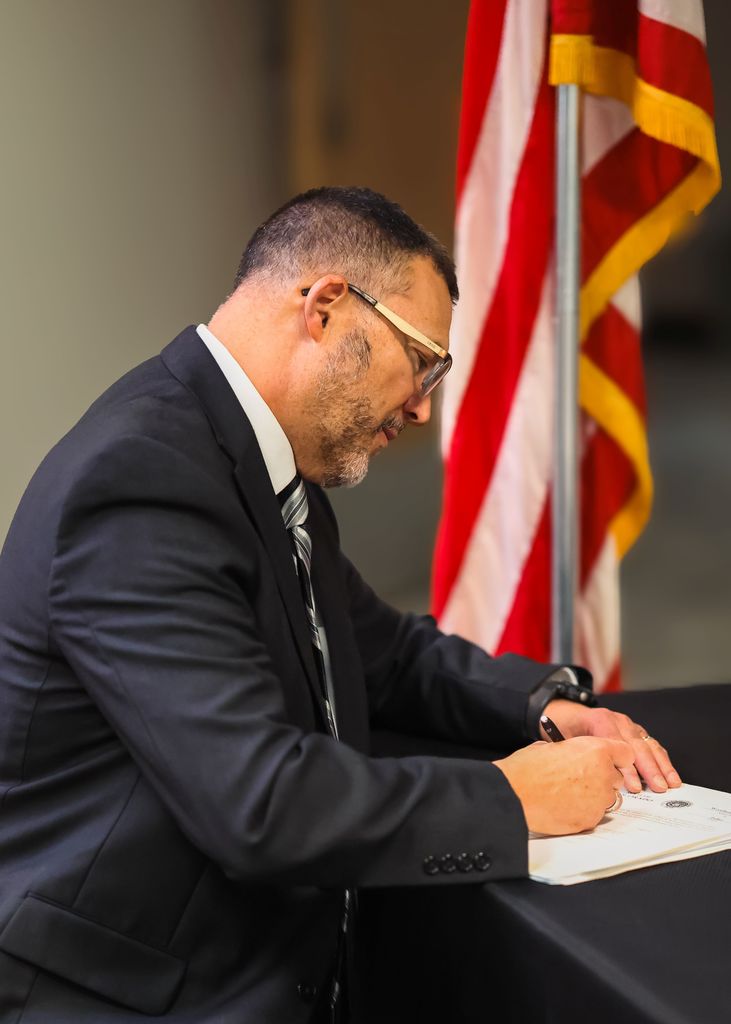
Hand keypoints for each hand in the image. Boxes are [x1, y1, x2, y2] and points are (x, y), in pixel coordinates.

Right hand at [494, 736, 633, 834]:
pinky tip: (563, 806)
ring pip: (606, 798)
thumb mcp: (551, 747)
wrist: (513, 794)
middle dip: (603, 777)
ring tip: (567, 794)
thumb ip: (573, 750)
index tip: (610, 761)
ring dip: (593, 796)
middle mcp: (603, 775)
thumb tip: (575, 755)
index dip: (616, 757)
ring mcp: (599, 800)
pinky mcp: (590, 820)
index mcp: (596, 750)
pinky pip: (594, 814)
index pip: (625, 753)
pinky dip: (583, 811)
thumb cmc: (526, 769)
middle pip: (617, 777)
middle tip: (580, 778)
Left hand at [540, 700, 681, 793]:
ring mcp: (629, 725)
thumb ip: (577, 754)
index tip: (633, 786)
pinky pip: (652, 745)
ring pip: (649, 744)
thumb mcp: (564, 739)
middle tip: (658, 787)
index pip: (617, 744)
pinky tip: (669, 774)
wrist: (569, 715)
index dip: (626, 767)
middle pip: (637, 744)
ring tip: (671, 783)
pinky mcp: (636, 732)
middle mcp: (618, 720)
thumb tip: (589, 778)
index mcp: (599, 719)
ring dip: (661, 765)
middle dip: (649, 768)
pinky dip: (662, 760)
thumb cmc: (565, 730)